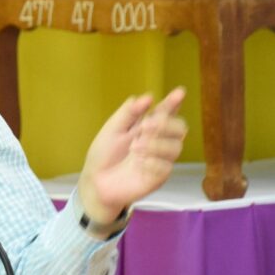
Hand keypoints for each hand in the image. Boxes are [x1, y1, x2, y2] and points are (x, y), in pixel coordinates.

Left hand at [79, 88, 187, 226]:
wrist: (95, 182)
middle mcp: (157, 141)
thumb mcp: (112, 130)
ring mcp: (160, 159)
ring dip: (156, 144)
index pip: (165, 112)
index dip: (173, 103)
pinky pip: (166, 167)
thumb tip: (147, 97)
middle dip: (165, 124)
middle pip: (179, 128)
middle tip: (145, 126)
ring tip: (135, 148)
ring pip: (176, 147)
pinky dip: (153, 162)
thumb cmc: (103, 155)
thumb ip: (128, 113)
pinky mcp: (159, 176)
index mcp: (146, 127)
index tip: (179, 93)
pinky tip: (139, 163)